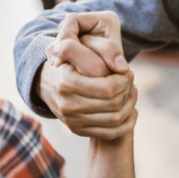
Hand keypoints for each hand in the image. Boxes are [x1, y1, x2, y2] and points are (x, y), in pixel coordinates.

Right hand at [37, 12, 135, 140]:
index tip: (127, 70)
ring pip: (116, 119)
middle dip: (128, 90)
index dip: (125, 78)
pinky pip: (110, 133)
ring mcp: (71, 120)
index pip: (109, 87)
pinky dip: (127, 123)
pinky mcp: (76, 130)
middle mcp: (66, 104)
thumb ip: (103, 48)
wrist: (47, 80)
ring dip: (130, 105)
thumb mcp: (81, 44)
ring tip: (131, 92)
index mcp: (67, 82)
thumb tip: (123, 66)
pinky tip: (130, 111)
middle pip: (114, 103)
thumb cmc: (71, 58)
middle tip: (130, 80)